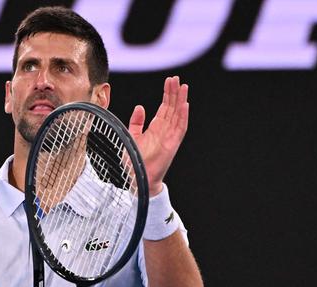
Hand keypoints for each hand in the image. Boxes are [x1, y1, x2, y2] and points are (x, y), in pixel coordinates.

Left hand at [128, 76, 188, 195]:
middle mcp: (164, 131)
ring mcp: (170, 137)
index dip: (167, 94)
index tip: (169, 81)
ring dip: (181, 101)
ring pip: (178, 115)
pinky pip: (180, 128)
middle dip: (174, 93)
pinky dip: (183, 116)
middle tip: (176, 78)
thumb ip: (136, 122)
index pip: (165, 108)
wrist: (137, 178)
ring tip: (183, 86)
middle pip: (172, 108)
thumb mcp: (132, 136)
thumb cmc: (134, 160)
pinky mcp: (172, 144)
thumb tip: (140, 107)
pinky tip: (185, 105)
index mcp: (155, 128)